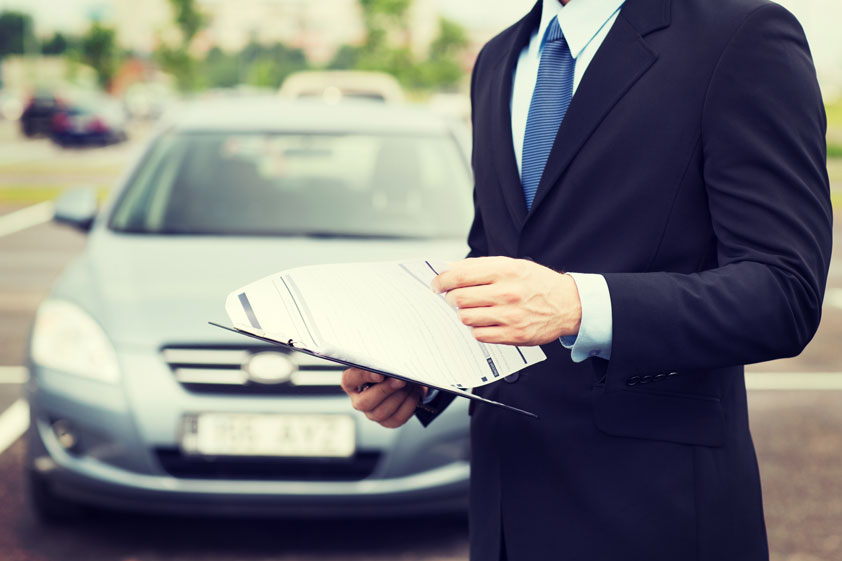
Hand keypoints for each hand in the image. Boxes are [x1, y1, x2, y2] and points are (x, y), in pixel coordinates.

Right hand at [340, 368, 426, 428]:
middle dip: (385, 390)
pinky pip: (397, 418)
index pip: (350, 380)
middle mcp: (359, 401)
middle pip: (365, 402)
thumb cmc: (388, 370)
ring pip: (381, 412)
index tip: (379, 374)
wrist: (404, 381)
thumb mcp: (383, 362)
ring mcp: (372, 414)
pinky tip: (414, 394)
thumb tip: (391, 365)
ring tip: (411, 384)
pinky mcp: (388, 422)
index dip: (363, 377)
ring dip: (399, 397)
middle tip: (400, 380)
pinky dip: (408, 405)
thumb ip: (381, 362)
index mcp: (352, 383)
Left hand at [431, 256, 581, 345]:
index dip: (442, 281)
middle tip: (453, 298)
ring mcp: (510, 316)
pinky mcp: (513, 335)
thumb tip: (448, 268)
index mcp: (504, 271)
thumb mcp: (511, 265)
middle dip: (450, 299)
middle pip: (459, 298)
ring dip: (463, 314)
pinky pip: (479, 335)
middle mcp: (507, 293)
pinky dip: (476, 329)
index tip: (436, 285)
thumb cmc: (536, 283)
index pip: (460, 276)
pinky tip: (483, 322)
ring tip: (471, 309)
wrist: (567, 304)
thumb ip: (479, 266)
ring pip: (466, 318)